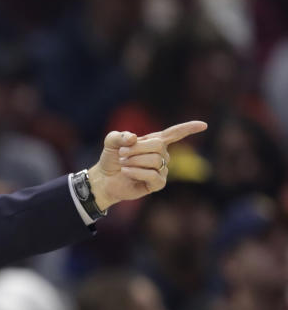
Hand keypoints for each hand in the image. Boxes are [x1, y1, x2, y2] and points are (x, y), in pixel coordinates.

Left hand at [87, 121, 207, 210]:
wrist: (105, 179)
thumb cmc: (111, 159)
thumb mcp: (111, 142)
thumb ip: (119, 136)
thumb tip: (134, 138)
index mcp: (155, 141)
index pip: (175, 133)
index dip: (188, 128)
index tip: (204, 125)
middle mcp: (162, 155)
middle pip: (159, 145)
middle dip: (137, 148)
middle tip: (122, 154)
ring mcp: (161, 169)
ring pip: (155, 160)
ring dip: (134, 161)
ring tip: (123, 163)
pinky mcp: (157, 184)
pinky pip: (153, 175)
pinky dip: (137, 172)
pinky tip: (126, 171)